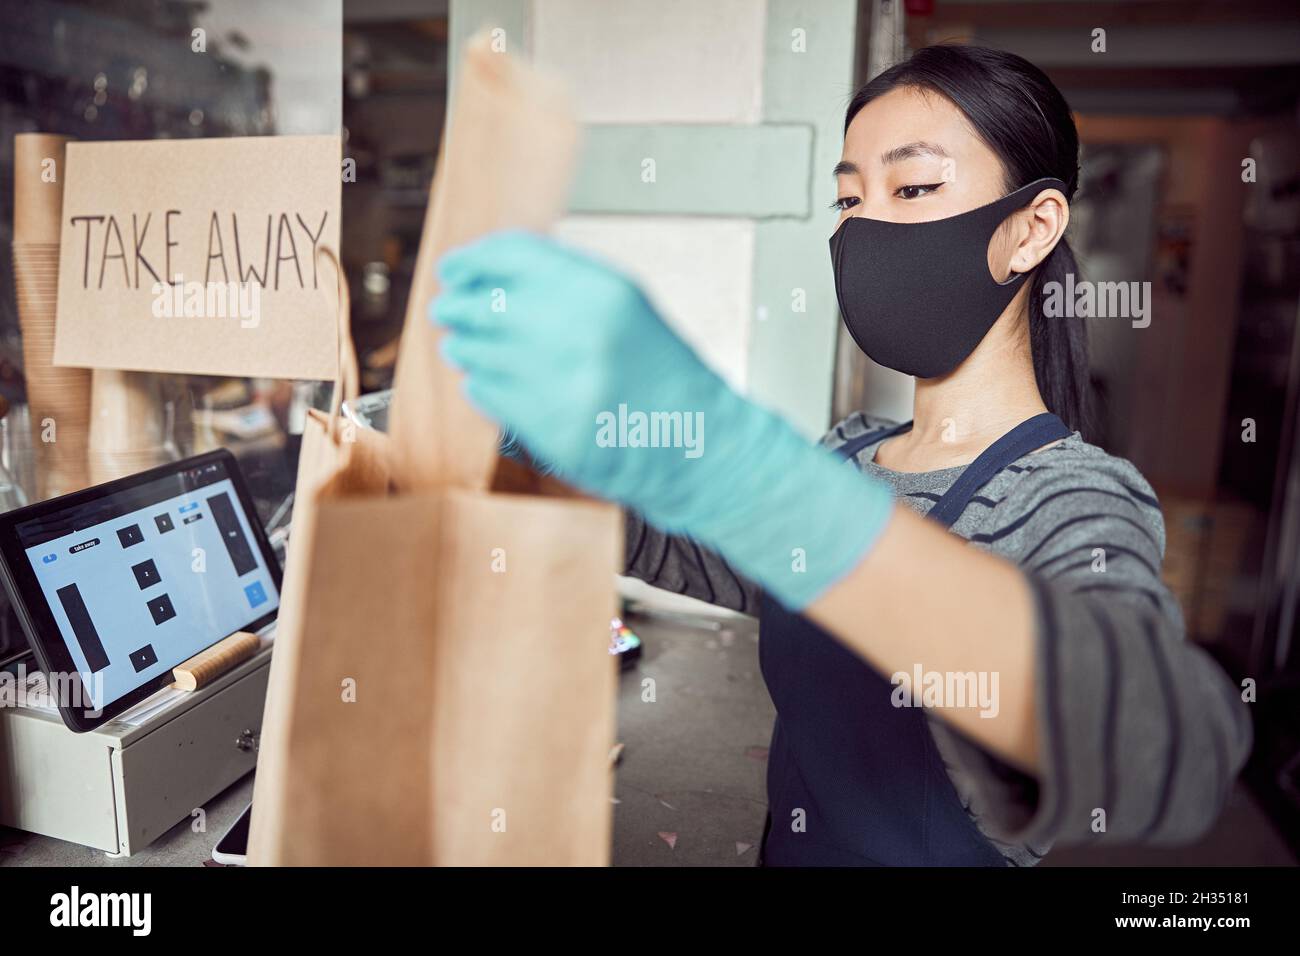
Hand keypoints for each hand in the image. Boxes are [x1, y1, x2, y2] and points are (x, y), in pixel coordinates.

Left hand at [432, 230, 893, 608]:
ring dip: (464, 346)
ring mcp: (567, 386)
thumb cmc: (659, 371)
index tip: (452, 269)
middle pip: (485, 304)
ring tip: (465, 346)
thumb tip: (486, 273)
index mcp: (605, 292)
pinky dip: (480, 384)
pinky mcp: (555, 431)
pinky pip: (488, 395)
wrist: (699, 442)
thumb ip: (564, 283)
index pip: (514, 256)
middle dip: (457, 306)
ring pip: (479, 352)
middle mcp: (583, 333)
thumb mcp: (625, 306)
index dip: (472, 259)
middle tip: (447, 309)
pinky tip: (488, 381)